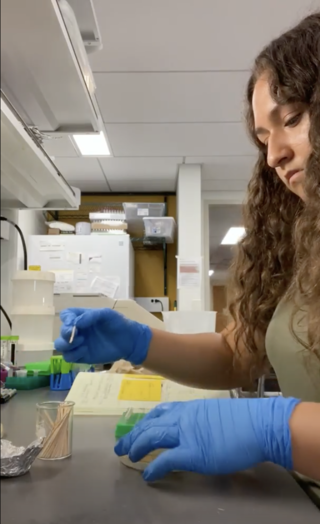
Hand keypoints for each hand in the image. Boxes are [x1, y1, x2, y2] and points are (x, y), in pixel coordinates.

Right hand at [54, 308, 152, 364]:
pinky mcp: (82, 356)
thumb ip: (91, 316)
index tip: (72, 324)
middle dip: (66, 333)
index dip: (66, 319)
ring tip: (81, 342)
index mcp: (82, 317)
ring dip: (66, 344)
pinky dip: (73, 354)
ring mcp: (79, 344)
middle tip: (77, 335)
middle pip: (62, 331)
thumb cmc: (118, 324)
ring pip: (61, 345)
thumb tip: (76, 323)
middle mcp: (78, 330)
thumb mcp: (107, 314)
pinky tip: (85, 351)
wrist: (129, 341)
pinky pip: (68, 357)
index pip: (66, 315)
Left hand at [114, 396, 299, 481]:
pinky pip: (166, 459)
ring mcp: (187, 434)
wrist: (259, 424)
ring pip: (152, 436)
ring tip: (128, 455)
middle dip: (133, 434)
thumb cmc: (245, 420)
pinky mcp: (193, 453)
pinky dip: (153, 467)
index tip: (137, 427)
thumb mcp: (216, 413)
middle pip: (150, 424)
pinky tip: (147, 475)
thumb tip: (193, 430)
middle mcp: (183, 417)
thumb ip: (200, 420)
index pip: (160, 412)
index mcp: (190, 408)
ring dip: (137, 446)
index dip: (145, 421)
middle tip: (121, 444)